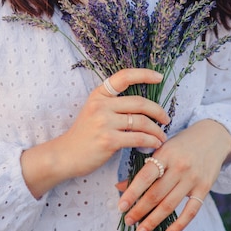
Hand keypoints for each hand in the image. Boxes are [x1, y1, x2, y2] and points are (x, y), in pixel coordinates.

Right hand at [20, 68, 169, 197]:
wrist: (64, 155)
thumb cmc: (84, 135)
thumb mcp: (94, 111)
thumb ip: (113, 105)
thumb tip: (143, 105)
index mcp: (99, 95)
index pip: (124, 77)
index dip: (144, 74)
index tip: (159, 77)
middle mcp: (101, 105)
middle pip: (139, 102)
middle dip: (158, 110)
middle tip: (166, 119)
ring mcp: (104, 122)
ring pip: (141, 121)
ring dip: (156, 130)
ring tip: (162, 136)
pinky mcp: (109, 140)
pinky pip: (138, 138)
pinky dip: (150, 141)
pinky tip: (154, 145)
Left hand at [117, 119, 230, 230]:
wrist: (212, 136)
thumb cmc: (181, 144)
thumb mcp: (162, 149)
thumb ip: (143, 168)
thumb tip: (119, 187)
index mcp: (166, 154)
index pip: (146, 176)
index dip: (132, 193)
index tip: (121, 207)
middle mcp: (179, 167)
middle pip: (156, 194)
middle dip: (139, 210)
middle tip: (127, 221)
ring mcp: (193, 178)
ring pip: (170, 205)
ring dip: (153, 221)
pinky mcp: (204, 188)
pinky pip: (191, 211)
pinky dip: (179, 225)